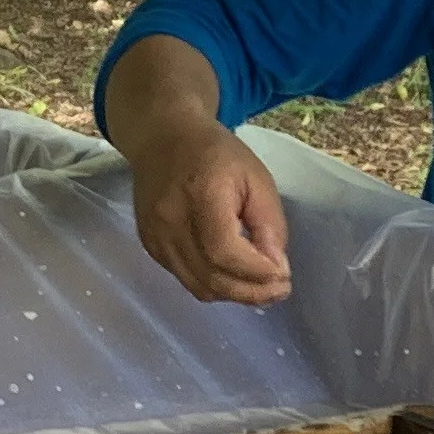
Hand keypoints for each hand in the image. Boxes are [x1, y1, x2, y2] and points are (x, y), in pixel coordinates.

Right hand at [123, 117, 290, 306]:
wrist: (164, 138)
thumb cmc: (215, 154)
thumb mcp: (256, 178)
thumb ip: (269, 224)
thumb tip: (275, 269)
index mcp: (200, 194)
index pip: (224, 252)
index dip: (256, 272)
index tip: (283, 275)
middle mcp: (171, 220)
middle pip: (211, 277)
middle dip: (251, 292)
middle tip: (279, 290)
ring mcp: (155, 236)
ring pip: (198, 287)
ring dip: (234, 294)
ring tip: (260, 287)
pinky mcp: (150, 245)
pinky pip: (185, 279)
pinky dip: (213, 284)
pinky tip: (232, 274)